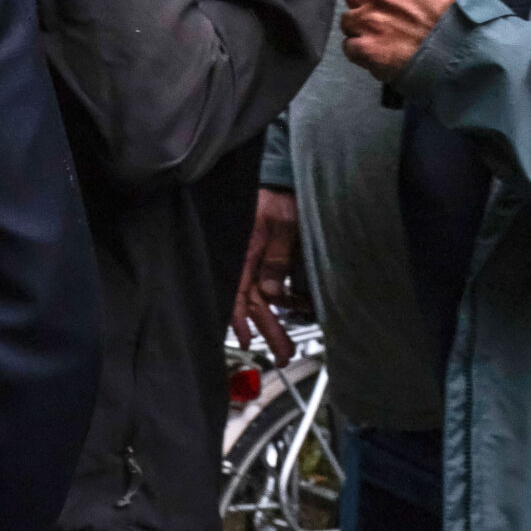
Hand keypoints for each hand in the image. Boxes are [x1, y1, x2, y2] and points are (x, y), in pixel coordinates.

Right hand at [233, 186, 301, 366]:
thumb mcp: (283, 226)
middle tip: (283, 354)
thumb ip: (277, 259)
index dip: (241, 319)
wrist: (287, 177)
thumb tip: (272, 294)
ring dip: (276, 321)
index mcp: (246, 252)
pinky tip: (292, 311)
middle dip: (268, 330)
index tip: (246, 341)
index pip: (239, 292)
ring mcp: (259, 260)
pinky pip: (271, 286)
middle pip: (254, 302)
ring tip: (288, 345)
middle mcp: (249, 259)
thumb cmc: (281, 195)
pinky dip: (281, 302)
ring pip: (264, 298)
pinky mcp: (270, 258)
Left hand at [339, 0, 472, 81]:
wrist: (471, 58)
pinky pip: (350, 46)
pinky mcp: (367, 48)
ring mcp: (371, 20)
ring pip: (350, 20)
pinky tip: (386, 52)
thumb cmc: (465, 20)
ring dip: (365, 28)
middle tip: (393, 16)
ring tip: (392, 37)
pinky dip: (364, 52)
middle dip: (369, 3)